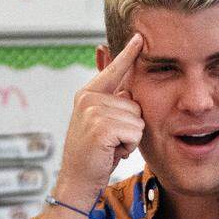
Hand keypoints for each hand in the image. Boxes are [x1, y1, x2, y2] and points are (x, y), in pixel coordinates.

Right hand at [56, 33, 143, 201]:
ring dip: (130, 138)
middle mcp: (88, 98)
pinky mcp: (101, 126)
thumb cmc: (94, 155)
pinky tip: (112, 152)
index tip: (141, 37)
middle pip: (135, 103)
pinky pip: (135, 131)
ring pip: (137, 119)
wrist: (77, 181)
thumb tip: (128, 87)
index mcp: (88, 94)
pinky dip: (129, 146)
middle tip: (110, 141)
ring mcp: (93, 111)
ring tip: (110, 147)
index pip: (114, 70)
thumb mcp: (102, 124)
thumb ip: (112, 103)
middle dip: (130, 126)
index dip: (128, 54)